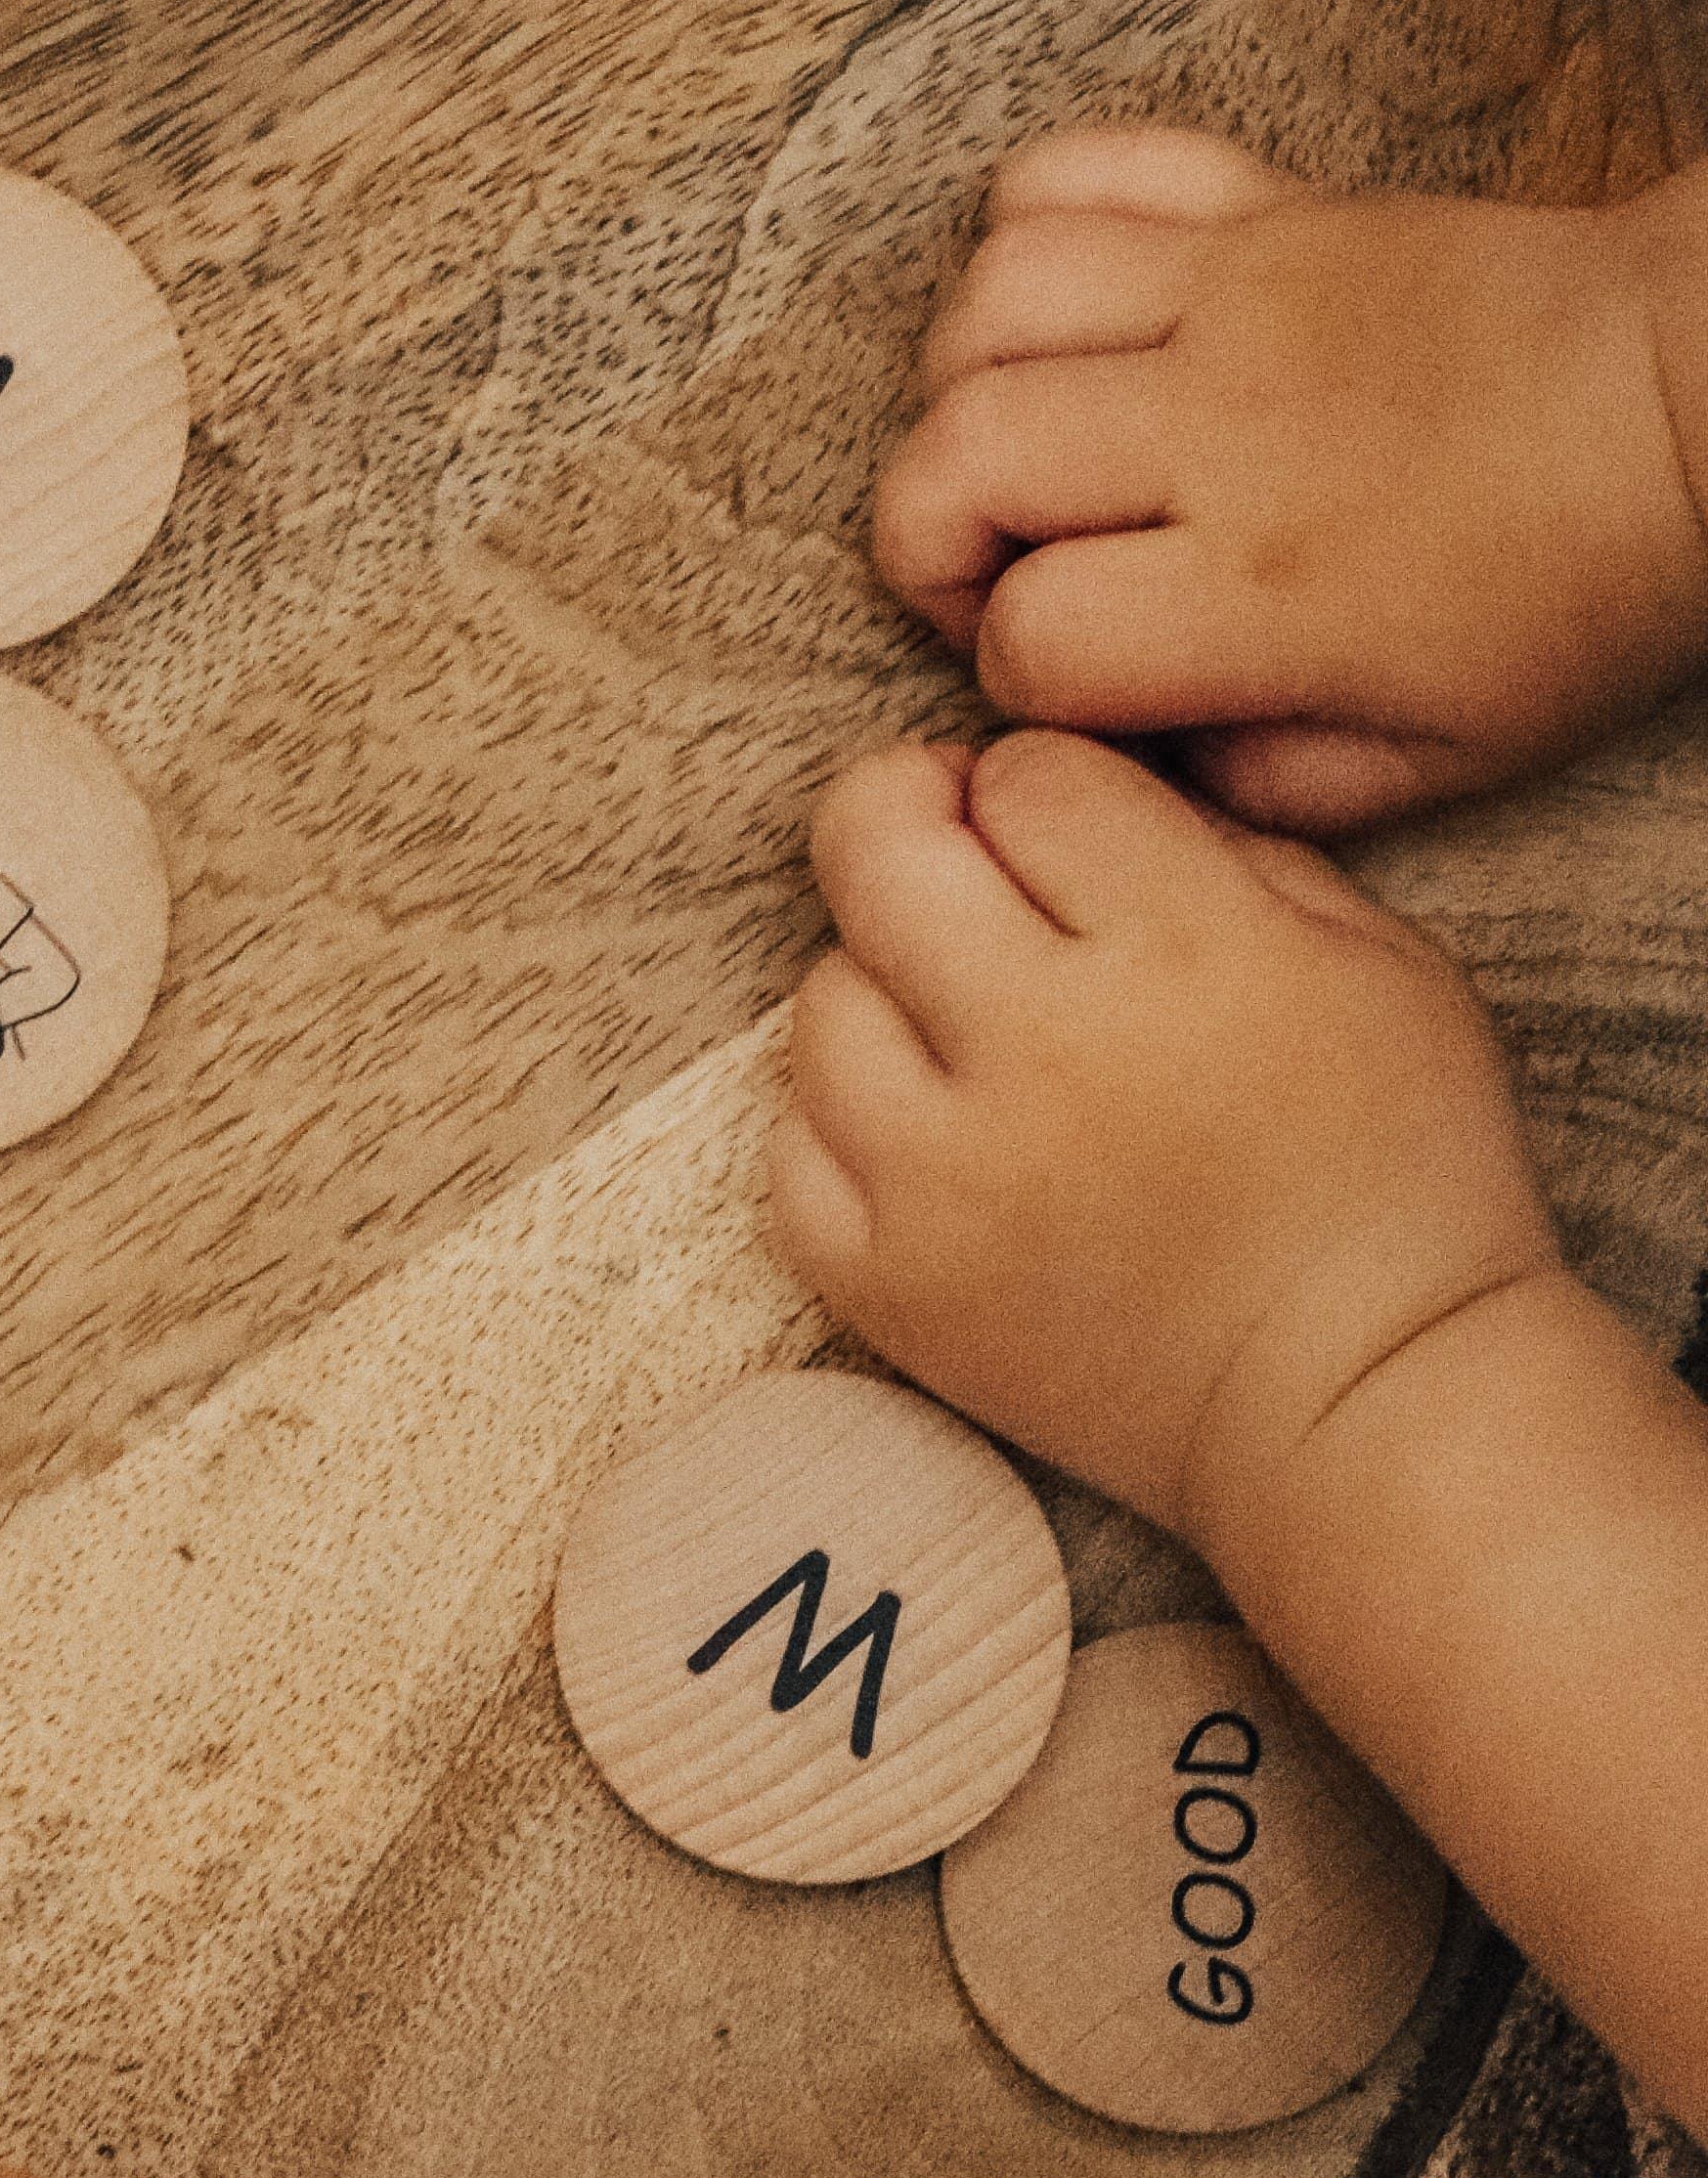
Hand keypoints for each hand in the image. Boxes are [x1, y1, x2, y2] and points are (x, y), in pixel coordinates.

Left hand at [776, 731, 1563, 1549]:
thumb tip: (1064, 787)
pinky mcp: (886, 1283)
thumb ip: (1220, 845)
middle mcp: (1038, 1053)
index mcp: (1180, 951)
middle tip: (950, 848)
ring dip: (878, 983)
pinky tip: (924, 1129)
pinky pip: (789, 1149)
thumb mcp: (1374, 956)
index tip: (1051, 821)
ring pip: (819, 1000)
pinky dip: (841, 1122)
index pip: (1026, 778)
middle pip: (877, 853)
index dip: (1030, 780)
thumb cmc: (1388, 1169)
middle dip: (905, 815)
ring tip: (959, 1020)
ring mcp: (942, 1177)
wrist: (1358, 1398)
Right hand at [874, 127, 1707, 830]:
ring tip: (1017, 441)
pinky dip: (1028, 224)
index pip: (1031, 635)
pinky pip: (1081, 171)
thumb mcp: (1436, 761)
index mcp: (1267, 588)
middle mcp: (1224, 429)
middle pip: (957, 460)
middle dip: (924, 538)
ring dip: (959, 386)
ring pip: (989, 306)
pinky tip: (1062, 310)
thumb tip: (1130, 751)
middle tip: (990, 569)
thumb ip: (1255, 788)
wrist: (1699, 391)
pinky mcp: (1263, 211)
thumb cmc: (1577, 581)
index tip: (1070, 680)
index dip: (1013, 676)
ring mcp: (1238, 297)